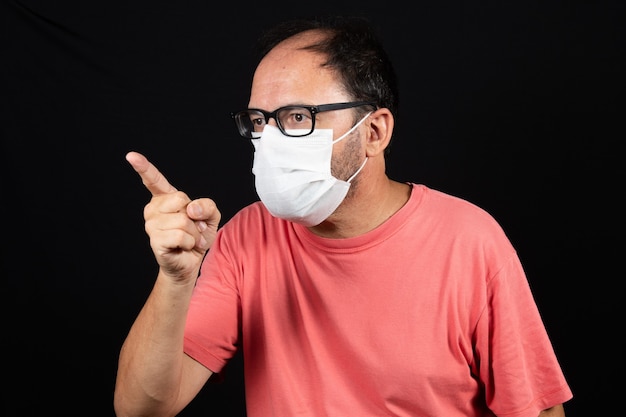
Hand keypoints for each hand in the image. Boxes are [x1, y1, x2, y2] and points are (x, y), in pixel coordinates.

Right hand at [125, 151, 220, 280]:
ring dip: (195, 233)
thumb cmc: (197, 236)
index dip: (143, 167)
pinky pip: (181, 236)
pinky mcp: (155, 241)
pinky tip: (184, 246)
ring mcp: (151, 225)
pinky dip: (190, 242)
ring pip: (184, 220)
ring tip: (189, 239)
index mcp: (164, 198)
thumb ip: (207, 205)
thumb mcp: (210, 216)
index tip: (131, 156)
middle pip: (182, 200)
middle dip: (195, 216)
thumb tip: (191, 208)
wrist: (191, 261)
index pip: (153, 180)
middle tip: (192, 227)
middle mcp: (153, 209)